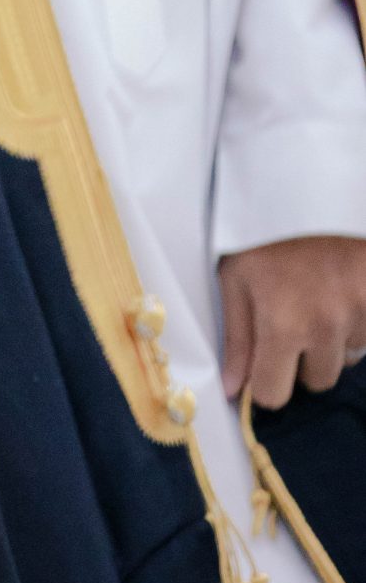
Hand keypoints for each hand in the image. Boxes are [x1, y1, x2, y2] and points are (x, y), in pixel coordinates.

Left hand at [219, 235, 365, 406]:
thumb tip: (230, 390)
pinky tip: (339, 290)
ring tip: (317, 297)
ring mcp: (360, 312)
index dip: (266, 383)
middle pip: (316, 380)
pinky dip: (355, 321)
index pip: (274, 394)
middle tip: (292, 318)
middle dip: (302, 360)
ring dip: (332, 340)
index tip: (264, 365)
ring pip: (346, 358)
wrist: (311, 188)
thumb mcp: (236, 278)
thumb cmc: (265, 234)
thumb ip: (237, 339)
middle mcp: (325, 326)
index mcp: (282, 324)